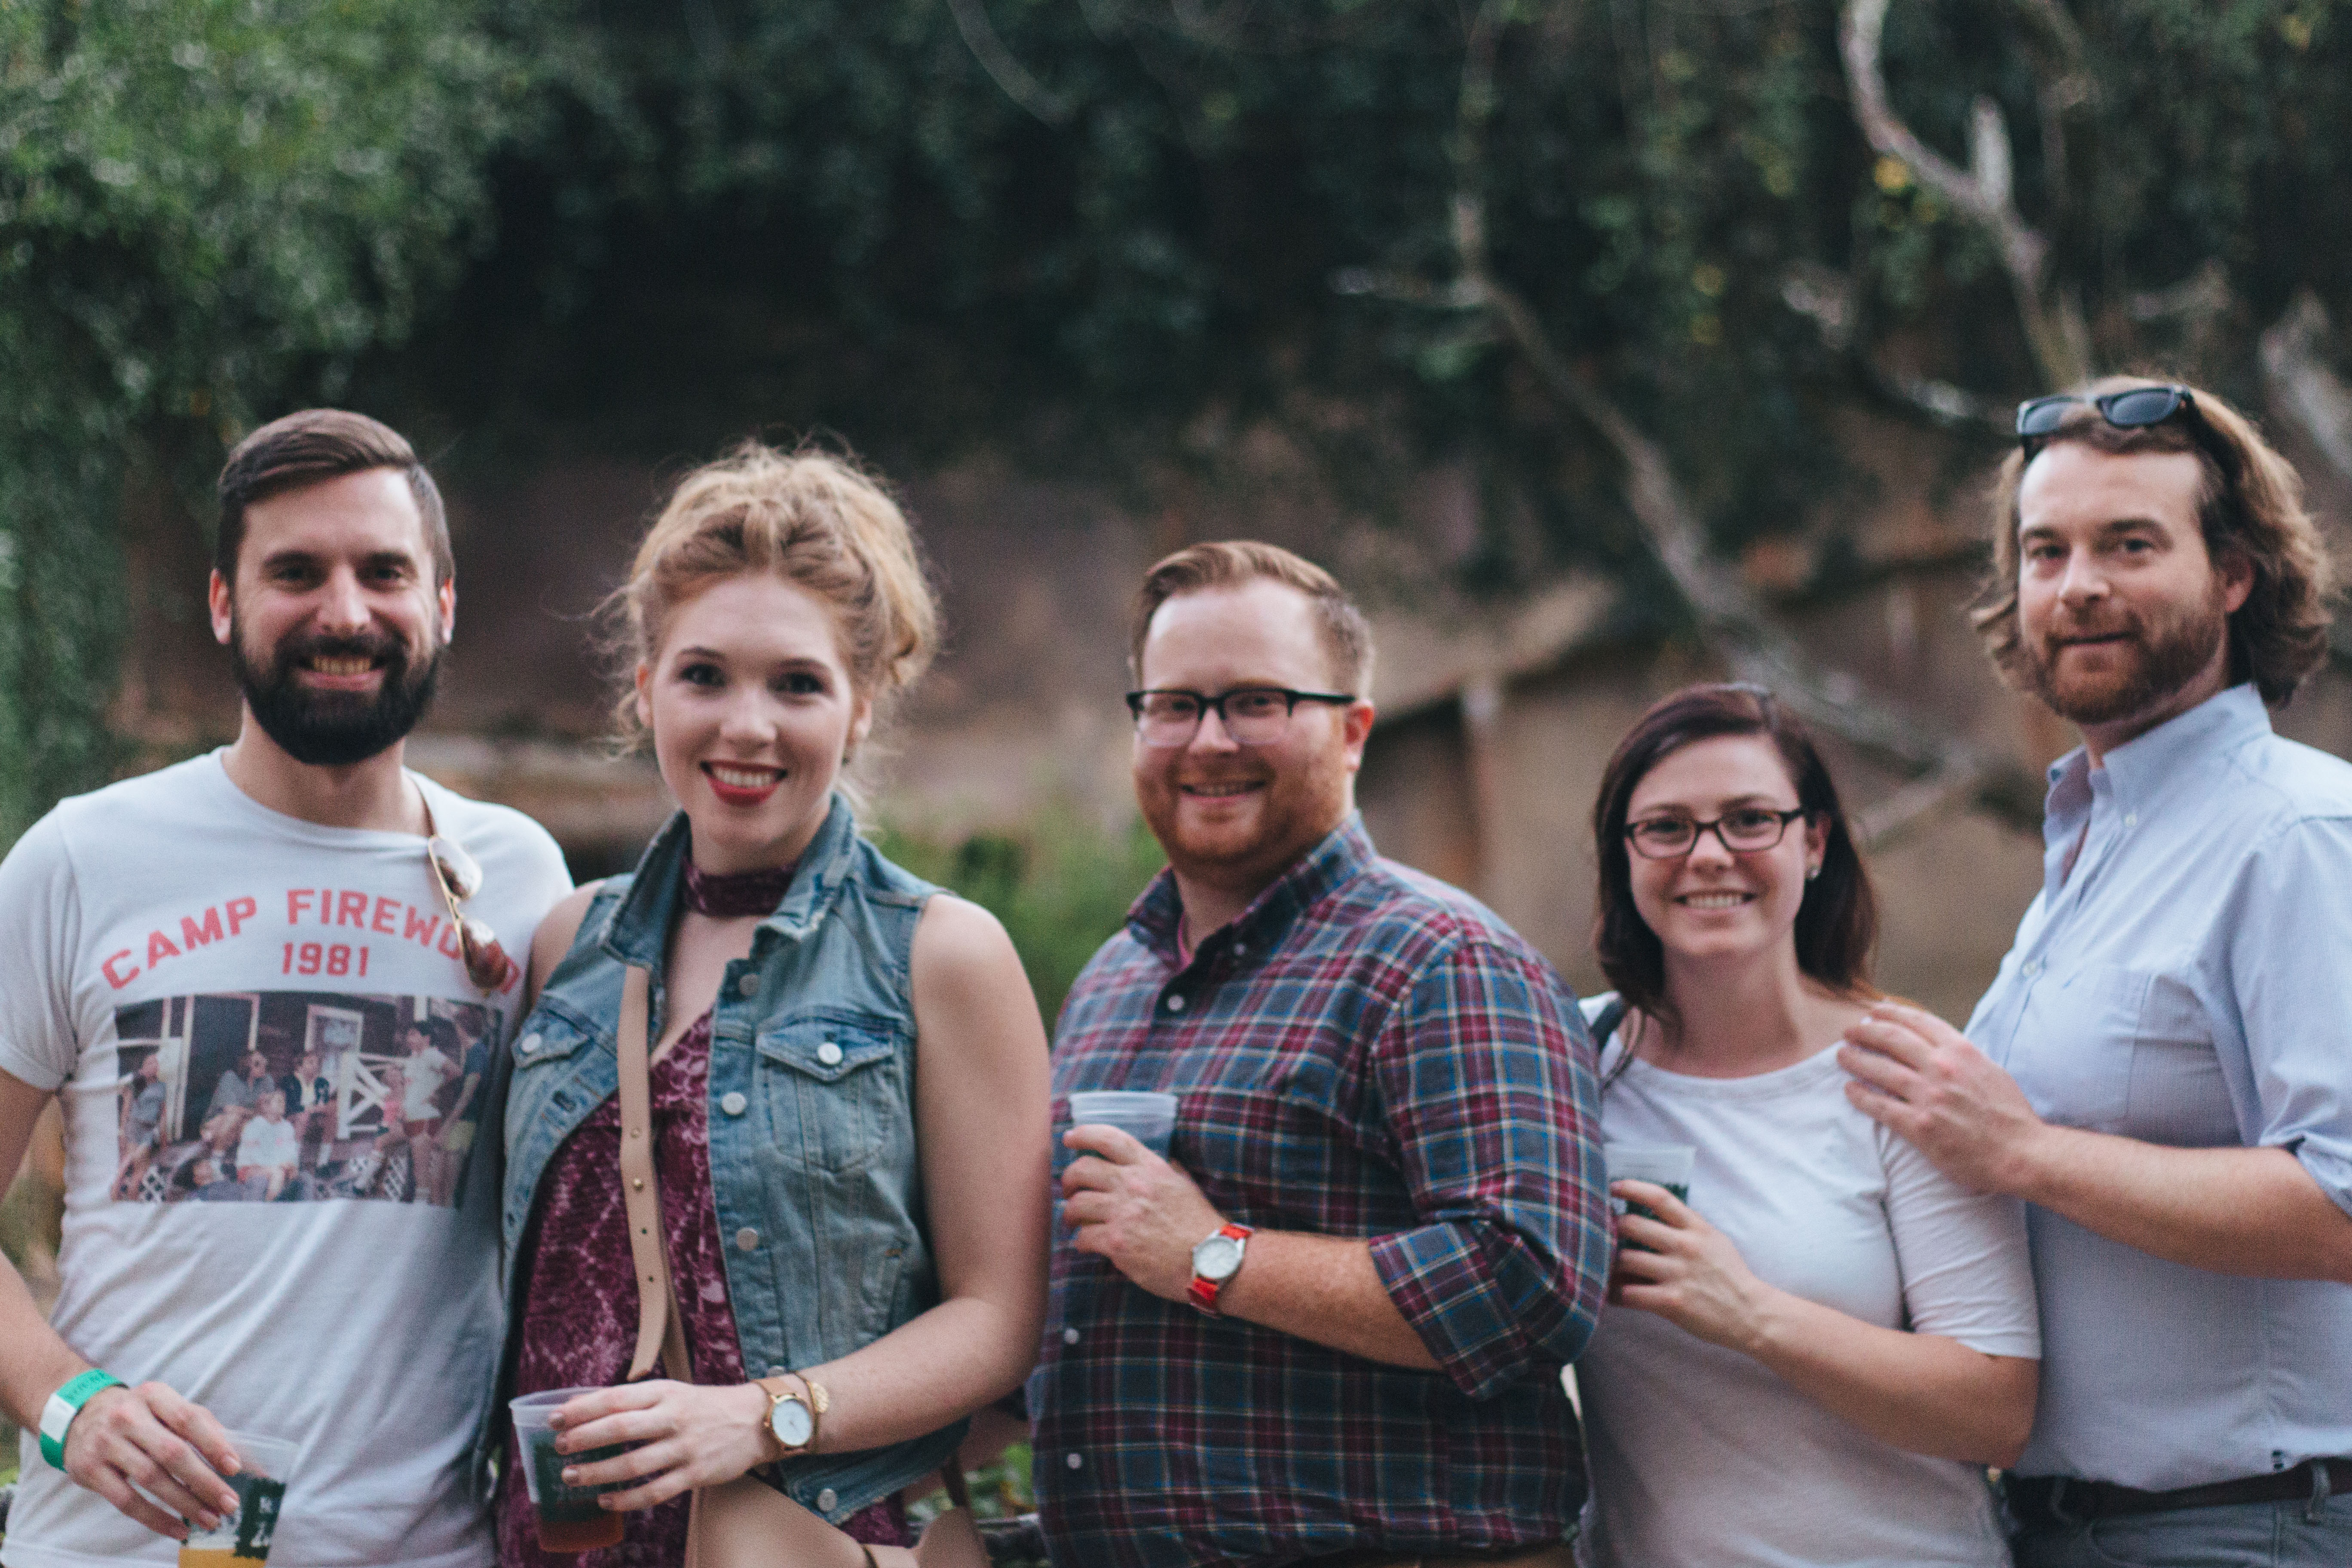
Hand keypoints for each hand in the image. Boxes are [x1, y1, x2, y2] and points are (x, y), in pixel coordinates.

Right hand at [60, 1380, 242, 1539]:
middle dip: (205, 1481)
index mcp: (154, 1395)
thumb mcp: (166, 1407)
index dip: (214, 1443)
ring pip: (151, 1479)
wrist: (79, 1415)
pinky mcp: (89, 1470)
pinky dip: (156, 1519)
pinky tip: (179, 1529)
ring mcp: (105, 1443)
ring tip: (210, 1520)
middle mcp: (128, 1416)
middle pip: (172, 1453)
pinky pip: (127, 1501)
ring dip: (185, 1503)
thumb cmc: (140, 1415)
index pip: (189, 1418)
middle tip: (229, 1503)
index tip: (235, 1467)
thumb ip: (204, 1428)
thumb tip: (247, 1461)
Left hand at [549, 1380, 772, 1511]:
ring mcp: (685, 1447)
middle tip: (560, 1449)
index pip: (615, 1398)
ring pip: (633, 1464)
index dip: (582, 1409)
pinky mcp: (695, 1474)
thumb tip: (580, 1407)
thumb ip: (631, 1400)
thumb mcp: (670, 1391)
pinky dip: (625, 1500)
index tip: (555, 1419)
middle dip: (584, 1439)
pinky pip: (654, 1492)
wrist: (756, 1420)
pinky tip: (605, 1501)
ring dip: (597, 1473)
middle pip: (620, 1428)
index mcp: (664, 1392)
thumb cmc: (703, 1405)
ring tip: (572, 1478)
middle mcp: (673, 1417)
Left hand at [1060, 1123, 1222, 1301]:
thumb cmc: (1200, 1226)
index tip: (1070, 1138)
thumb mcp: (1185, 1185)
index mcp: (1150, 1167)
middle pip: (1082, 1169)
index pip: (1109, 1138)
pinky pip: (1083, 1237)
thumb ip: (1166, 1170)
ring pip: (1076, 1204)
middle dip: (1068, 1180)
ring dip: (1069, 1214)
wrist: (1211, 1262)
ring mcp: (1123, 1213)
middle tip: (1068, 1191)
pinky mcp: (1117, 1242)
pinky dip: (1080, 1242)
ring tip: (1074, 1222)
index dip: (1083, 1134)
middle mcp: (1133, 1184)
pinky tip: (1086, 1245)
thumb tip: (1156, 1160)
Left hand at [1609, 1181, 1778, 1352]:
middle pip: (1632, 1224)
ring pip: (1625, 1259)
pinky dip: (1613, 1294)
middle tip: (1598, 1233)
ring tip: (1599, 1266)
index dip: (1631, 1187)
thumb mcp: (1714, 1240)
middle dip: (1609, 1227)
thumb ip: (1687, 1225)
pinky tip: (1609, 1294)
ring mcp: (1678, 1274)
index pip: (1659, 1197)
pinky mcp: (1671, 1302)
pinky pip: (1628, 1294)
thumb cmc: (1730, 1276)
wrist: (1752, 1314)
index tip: (1611, 1187)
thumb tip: (1651, 1210)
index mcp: (1696, 1228)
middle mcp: (1686, 1246)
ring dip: (1607, 1263)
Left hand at [1838, 1000, 2048, 1195]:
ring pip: (1880, 1069)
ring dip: (1856, 1060)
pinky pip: (1880, 1106)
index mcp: (1961, 1051)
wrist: (2021, 1153)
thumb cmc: (2009, 1115)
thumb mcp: (1990, 1071)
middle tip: (1849, 1032)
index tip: (1874, 1012)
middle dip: (1865, 1032)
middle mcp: (1942, 1068)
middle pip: (1892, 1039)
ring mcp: (1930, 1096)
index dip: (1890, 1013)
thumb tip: (1939, 1045)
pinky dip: (1861, 1096)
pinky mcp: (1920, 1126)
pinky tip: (1850, 1090)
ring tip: (1842, 1056)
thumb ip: (1962, 1056)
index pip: (1918, 1021)